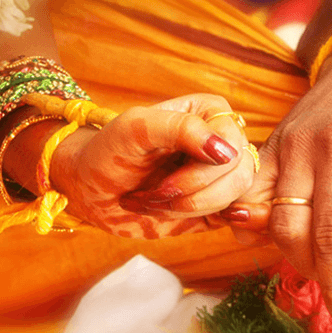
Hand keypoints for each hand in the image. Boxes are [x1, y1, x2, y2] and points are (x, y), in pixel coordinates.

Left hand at [50, 94, 254, 237]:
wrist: (92, 190)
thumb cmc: (109, 152)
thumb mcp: (135, 128)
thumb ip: (180, 128)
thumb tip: (226, 152)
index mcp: (209, 113)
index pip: (232, 141)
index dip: (203, 169)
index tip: (165, 180)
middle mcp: (221, 141)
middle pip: (238, 173)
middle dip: (190, 191)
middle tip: (154, 194)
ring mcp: (221, 174)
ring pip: (235, 197)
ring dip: (190, 207)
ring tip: (155, 202)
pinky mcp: (217, 203)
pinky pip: (233, 216)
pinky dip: (204, 219)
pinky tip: (176, 214)